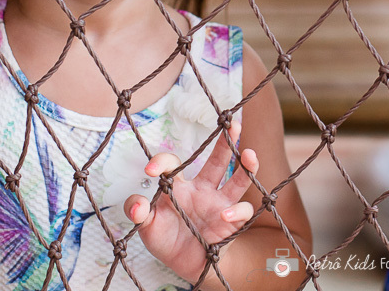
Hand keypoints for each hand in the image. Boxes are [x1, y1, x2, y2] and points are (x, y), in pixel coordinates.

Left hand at [124, 123, 257, 281]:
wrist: (184, 264)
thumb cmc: (165, 238)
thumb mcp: (146, 226)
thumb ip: (138, 212)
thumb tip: (138, 204)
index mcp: (180, 186)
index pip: (174, 163)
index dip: (162, 161)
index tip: (149, 170)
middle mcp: (203, 190)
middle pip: (216, 161)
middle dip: (225, 141)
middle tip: (231, 123)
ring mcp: (219, 204)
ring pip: (238, 180)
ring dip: (247, 167)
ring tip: (250, 155)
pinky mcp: (231, 222)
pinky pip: (241, 211)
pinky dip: (237, 211)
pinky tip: (226, 214)